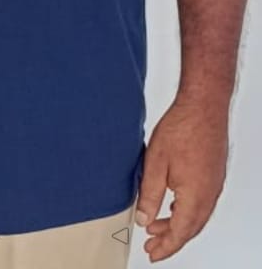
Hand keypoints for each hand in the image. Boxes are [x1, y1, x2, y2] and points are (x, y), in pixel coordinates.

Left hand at [135, 95, 228, 261]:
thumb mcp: (155, 163)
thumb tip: (143, 218)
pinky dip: (187, 211)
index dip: (165, 246)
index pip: (180, 233)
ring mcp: (214, 184)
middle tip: (152, 244)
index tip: (152, 253)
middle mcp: (208, 195)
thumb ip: (149, 194)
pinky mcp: (214, 174)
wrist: (204, 105)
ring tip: (157, 224)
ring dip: (178, 224)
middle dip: (170, 239)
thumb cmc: (182, 127)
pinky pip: (203, 202)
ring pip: (197, 216)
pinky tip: (174, 205)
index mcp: (194, 197)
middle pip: (190, 228)